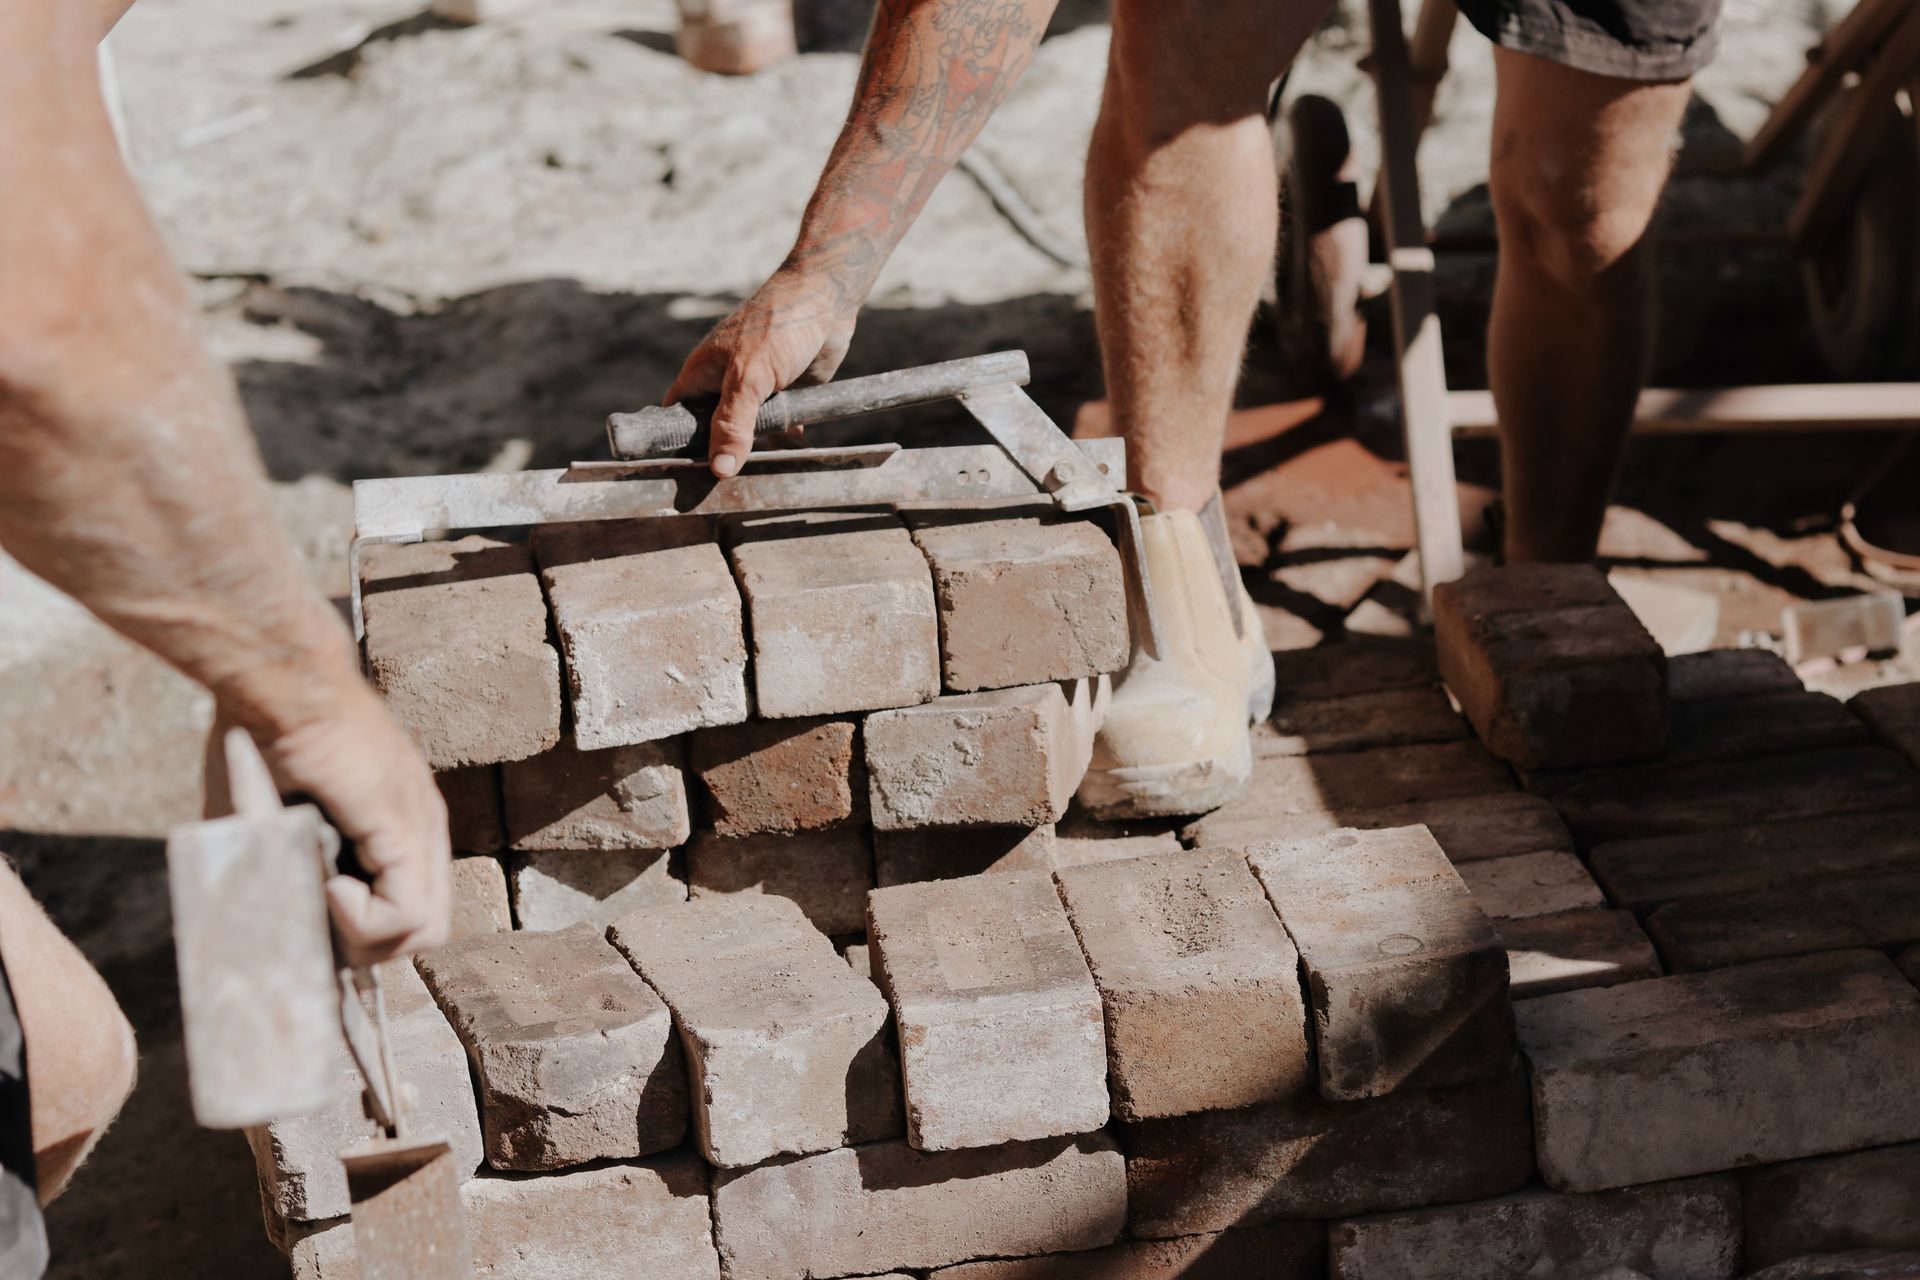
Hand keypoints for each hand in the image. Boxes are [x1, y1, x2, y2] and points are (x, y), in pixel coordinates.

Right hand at [241, 685, 451, 966]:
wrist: (278, 678)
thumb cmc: (261, 732)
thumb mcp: (267, 812)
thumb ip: (273, 859)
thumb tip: (248, 909)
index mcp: (398, 823)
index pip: (406, 907)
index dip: (360, 929)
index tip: (310, 906)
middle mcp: (423, 827)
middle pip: (422, 930)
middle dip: (363, 944)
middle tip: (314, 913)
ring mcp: (420, 827)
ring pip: (423, 932)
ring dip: (361, 938)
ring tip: (318, 896)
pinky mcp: (404, 827)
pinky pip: (408, 914)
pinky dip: (363, 922)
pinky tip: (327, 888)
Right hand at [666, 267, 857, 477]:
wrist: (827, 300)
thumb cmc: (778, 326)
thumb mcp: (749, 377)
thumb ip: (733, 423)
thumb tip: (720, 469)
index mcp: (702, 374)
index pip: (676, 416)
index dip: (674, 443)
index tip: (679, 476)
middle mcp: (724, 384)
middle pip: (712, 431)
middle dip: (718, 456)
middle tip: (721, 493)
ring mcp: (756, 392)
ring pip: (748, 434)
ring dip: (754, 455)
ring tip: (756, 484)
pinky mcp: (786, 396)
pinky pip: (780, 430)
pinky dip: (786, 445)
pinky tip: (794, 463)